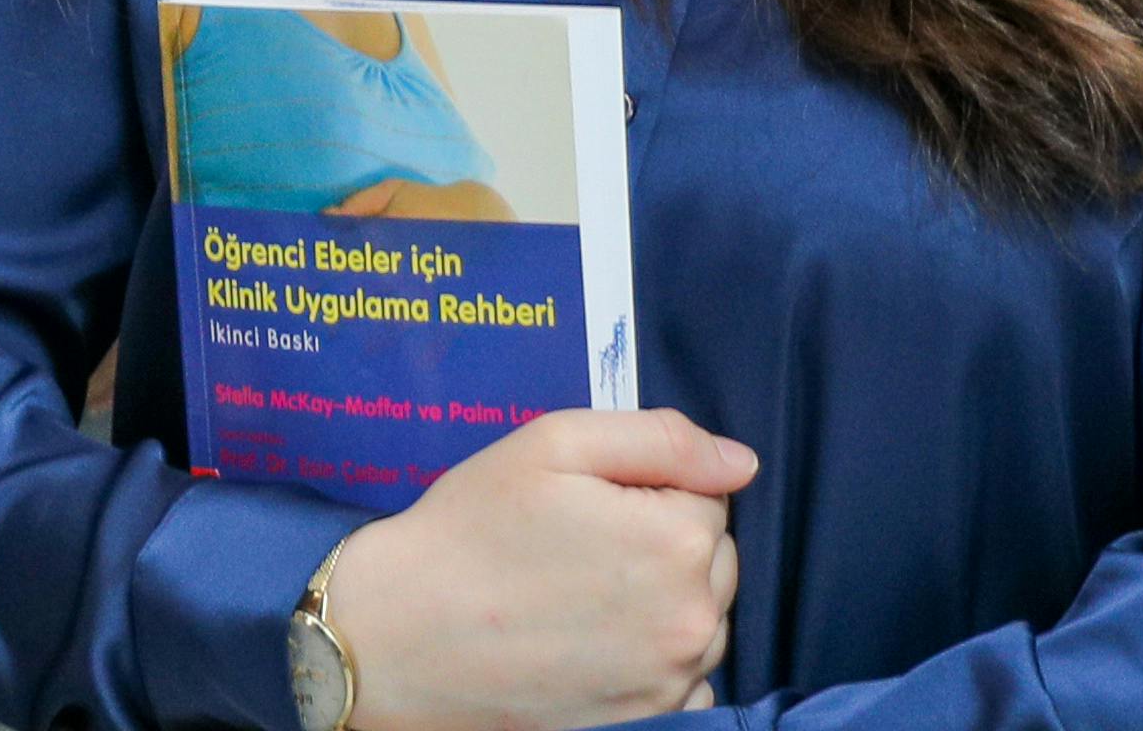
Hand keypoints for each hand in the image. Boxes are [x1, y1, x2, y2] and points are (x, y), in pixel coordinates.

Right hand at [309, 405, 753, 730]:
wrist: (402, 638)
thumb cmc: (471, 529)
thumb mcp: (555, 444)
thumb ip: (661, 439)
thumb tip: (740, 462)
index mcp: (676, 538)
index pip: (708, 490)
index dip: (647, 485)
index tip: (588, 500)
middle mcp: (691, 618)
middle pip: (714, 555)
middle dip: (664, 538)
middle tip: (581, 542)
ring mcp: (672, 679)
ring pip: (705, 614)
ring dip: (665, 597)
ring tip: (583, 590)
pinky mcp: (650, 720)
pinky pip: (690, 676)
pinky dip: (659, 657)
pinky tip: (598, 641)